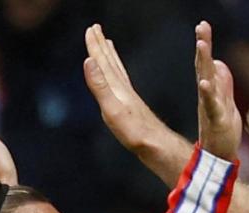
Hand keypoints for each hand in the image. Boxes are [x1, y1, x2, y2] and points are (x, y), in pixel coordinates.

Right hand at [83, 24, 166, 154]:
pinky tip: (119, 78)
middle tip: (96, 29)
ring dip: (110, 57)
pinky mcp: (133, 108)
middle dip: (101, 46)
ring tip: (107, 45)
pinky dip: (118, 75)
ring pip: (117, 71)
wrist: (158, 147)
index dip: (95, 46)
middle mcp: (124, 90)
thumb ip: (100, 86)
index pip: (103, 62)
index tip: (91, 29)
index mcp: (117, 89)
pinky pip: (122, 84)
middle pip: (111, 63)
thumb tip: (89, 61)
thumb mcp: (112, 110)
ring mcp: (129, 98)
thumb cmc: (135, 133)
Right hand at [194, 21, 241, 160]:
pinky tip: (204, 83)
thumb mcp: (226, 103)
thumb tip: (219, 63)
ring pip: (206, 81)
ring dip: (203, 63)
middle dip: (203, 45)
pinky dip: (207, 93)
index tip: (203, 25)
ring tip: (201, 46)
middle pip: (204, 66)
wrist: (219, 158)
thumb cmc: (221, 132)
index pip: (206, 64)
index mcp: (210, 91)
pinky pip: (211, 105)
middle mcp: (207, 96)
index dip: (205, 44)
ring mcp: (210, 107)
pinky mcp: (216, 120)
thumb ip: (223, 84)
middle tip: (201, 27)